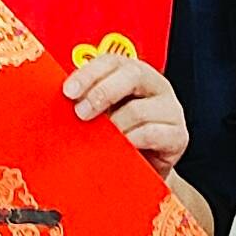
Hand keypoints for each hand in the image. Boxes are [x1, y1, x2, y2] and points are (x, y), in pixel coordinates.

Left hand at [65, 48, 190, 180]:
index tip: (68, 91)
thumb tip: (57, 102)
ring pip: (139, 110)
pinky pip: (153, 134)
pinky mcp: (178, 136)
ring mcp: (170, 110)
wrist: (143, 175)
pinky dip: (131, 142)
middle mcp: (155, 87)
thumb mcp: (100, 117)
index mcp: (134, 75)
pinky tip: (120, 150)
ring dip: (114, 126)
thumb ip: (85, 103)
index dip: (89, 73)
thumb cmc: (118, 141)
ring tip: (100, 140)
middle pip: (133, 74)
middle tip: (81, 113)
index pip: (113, 61)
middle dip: (102, 92)